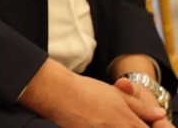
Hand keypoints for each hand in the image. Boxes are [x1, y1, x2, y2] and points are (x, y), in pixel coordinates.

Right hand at [18, 57, 165, 126]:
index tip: (138, 121)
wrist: (57, 93)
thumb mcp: (117, 94)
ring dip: (114, 127)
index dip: (145, 126)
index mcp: (128, 122)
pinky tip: (96, 122)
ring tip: (104, 119)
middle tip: (115, 118)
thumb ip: (140, 107)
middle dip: (130, 126)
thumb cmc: (86, 90)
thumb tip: (159, 113)